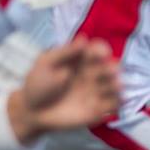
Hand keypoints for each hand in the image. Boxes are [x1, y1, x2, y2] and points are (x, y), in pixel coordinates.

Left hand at [7, 39, 122, 143]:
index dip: (102, 50)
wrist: (32, 111)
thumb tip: (84, 38)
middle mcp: (93, 74)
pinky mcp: (97, 110)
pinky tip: (104, 103)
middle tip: (106, 72)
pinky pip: (114, 105)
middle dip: (112, 69)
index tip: (100, 53)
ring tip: (111, 87)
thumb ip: (65, 52)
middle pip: (112, 67)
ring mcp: (96, 92)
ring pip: (117, 86)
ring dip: (117, 85)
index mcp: (83, 59)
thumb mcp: (46, 63)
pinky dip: (116, 103)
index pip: (99, 50)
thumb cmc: (38, 83)